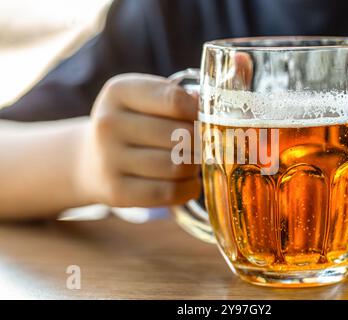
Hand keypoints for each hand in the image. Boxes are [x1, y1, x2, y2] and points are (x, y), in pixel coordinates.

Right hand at [76, 73, 200, 206]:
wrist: (92, 160)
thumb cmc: (132, 125)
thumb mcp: (144, 100)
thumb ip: (176, 100)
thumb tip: (209, 111)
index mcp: (119, 92)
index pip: (174, 101)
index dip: (198, 112)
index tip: (204, 118)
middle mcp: (109, 124)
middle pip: (181, 136)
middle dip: (200, 143)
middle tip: (200, 145)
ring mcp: (109, 159)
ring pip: (178, 166)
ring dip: (195, 167)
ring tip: (191, 162)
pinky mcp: (117, 192)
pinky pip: (169, 193)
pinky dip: (189, 188)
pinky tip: (188, 181)